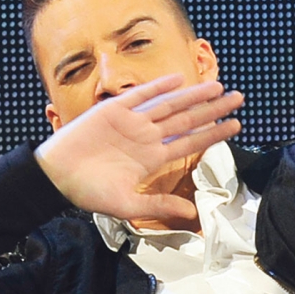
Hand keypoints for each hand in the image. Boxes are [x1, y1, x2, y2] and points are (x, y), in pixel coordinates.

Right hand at [35, 74, 243, 220]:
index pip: (190, 142)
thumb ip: (159, 204)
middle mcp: (146, 137)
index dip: (214, 134)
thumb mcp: (127, 205)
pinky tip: (178, 80)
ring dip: (193, 95)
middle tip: (239, 98)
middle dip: (213, 109)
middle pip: (187, 119)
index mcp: (151, 158)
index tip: (236, 126)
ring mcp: (131, 122)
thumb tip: (192, 213)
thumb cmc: (87, 192)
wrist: (55, 176)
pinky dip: (158, 87)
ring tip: (218, 87)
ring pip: (169, 105)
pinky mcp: (112, 110)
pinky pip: (139, 96)